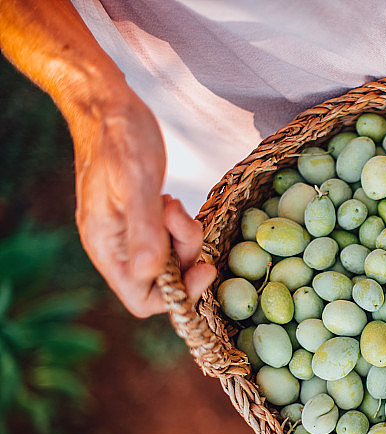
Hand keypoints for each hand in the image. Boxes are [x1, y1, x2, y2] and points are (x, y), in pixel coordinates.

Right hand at [73, 94, 214, 316]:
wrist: (108, 107)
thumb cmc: (119, 140)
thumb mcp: (136, 183)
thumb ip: (144, 230)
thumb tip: (149, 274)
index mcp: (108, 249)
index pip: (143, 300)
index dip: (177, 295)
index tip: (203, 268)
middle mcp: (118, 248)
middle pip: (164, 281)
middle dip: (185, 254)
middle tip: (183, 218)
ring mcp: (130, 234)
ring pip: (172, 258)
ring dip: (184, 235)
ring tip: (173, 203)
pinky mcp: (143, 219)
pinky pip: (171, 238)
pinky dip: (181, 225)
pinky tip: (172, 202)